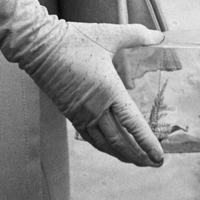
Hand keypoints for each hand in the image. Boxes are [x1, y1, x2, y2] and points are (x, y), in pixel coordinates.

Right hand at [53, 22, 164, 165]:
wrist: (40, 47)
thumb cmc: (75, 40)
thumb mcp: (109, 34)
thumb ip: (137, 35)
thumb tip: (159, 36)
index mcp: (109, 90)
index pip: (132, 124)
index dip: (147, 142)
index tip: (160, 156)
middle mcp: (96, 108)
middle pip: (120, 141)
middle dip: (139, 155)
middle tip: (155, 165)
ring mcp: (81, 113)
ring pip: (104, 143)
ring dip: (122, 155)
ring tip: (137, 162)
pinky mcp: (70, 113)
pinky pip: (90, 137)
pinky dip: (104, 147)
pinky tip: (111, 149)